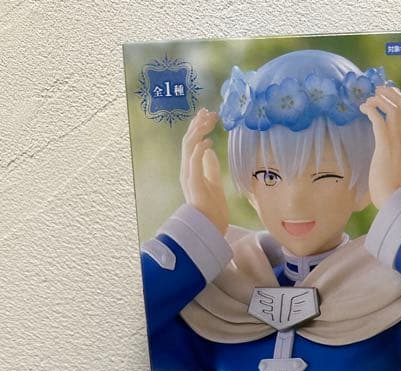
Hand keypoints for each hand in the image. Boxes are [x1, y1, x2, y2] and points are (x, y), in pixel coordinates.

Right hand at [179, 108, 228, 234]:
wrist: (211, 228)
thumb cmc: (212, 209)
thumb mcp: (214, 182)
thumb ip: (210, 166)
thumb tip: (210, 151)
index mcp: (190, 169)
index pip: (191, 142)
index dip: (198, 126)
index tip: (208, 114)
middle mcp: (186, 170)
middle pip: (189, 140)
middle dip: (198, 123)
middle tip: (210, 112)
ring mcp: (188, 176)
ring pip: (188, 146)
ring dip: (199, 131)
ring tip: (210, 120)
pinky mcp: (193, 182)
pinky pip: (193, 160)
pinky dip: (200, 148)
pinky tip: (210, 141)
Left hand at [359, 85, 400, 209]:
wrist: (393, 198)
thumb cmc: (391, 186)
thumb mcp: (396, 165)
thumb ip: (395, 152)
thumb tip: (386, 148)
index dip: (399, 99)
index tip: (387, 95)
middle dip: (389, 93)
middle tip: (376, 90)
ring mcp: (397, 140)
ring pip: (392, 107)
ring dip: (379, 99)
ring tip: (368, 100)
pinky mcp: (385, 145)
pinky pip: (379, 118)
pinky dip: (370, 108)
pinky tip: (362, 109)